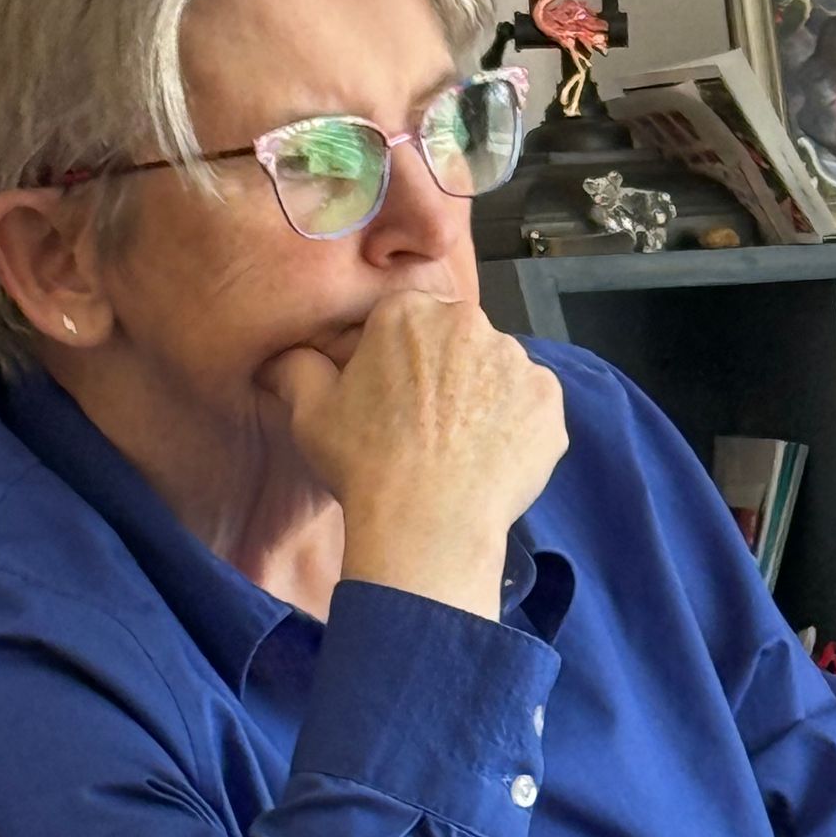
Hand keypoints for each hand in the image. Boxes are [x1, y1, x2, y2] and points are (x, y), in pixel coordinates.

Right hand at [265, 294, 566, 619]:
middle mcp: (468, 323)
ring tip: (459, 449)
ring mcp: (516, 361)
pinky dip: (517, 428)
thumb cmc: (364, 466)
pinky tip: (489, 460)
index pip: (407, 322)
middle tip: (425, 428)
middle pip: (457, 342)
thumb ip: (298, 369)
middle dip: (446, 374)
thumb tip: (287, 358)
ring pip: (498, 372)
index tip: (393, 400)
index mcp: (409, 312)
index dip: (399, 361)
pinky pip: (531, 407)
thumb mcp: (311, 414)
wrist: (427, 524)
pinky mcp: (548, 401)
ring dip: (483, 399)